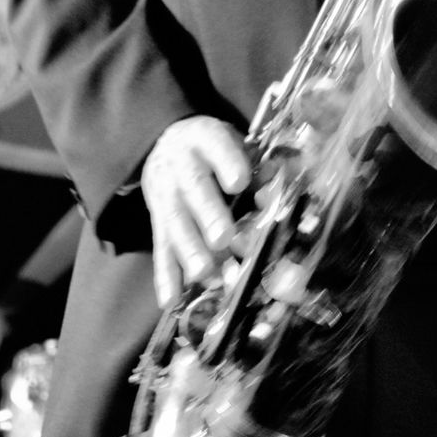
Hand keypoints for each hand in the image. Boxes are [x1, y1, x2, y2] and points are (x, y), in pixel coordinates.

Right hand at [141, 115, 252, 306]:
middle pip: (194, 189)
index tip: (239, 182)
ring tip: (205, 273)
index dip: (228, 163)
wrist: (166, 143)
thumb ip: (259, 167)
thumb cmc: (214, 150)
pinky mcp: (157, 219)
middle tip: (223, 239)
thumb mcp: (236, 144)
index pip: (216, 146)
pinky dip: (165, 275)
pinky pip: (160, 247)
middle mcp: (181, 165)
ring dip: (190, 250)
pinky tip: (170, 299)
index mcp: (205, 138)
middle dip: (209, 215)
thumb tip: (278, 190)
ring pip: (176, 222)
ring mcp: (165, 193)